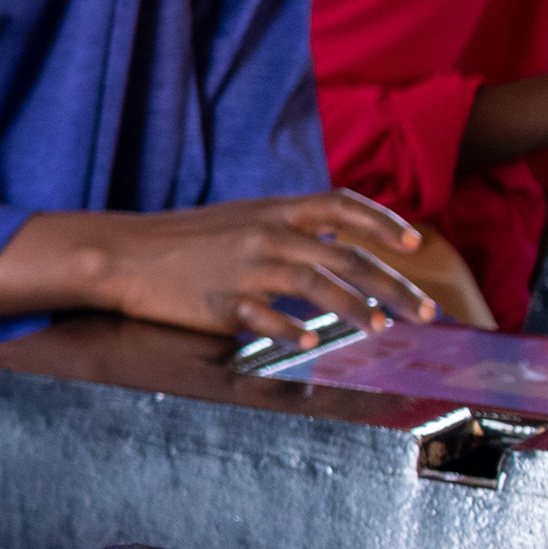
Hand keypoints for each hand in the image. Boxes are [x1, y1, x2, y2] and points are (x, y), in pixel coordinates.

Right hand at [71, 192, 441, 346]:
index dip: (382, 222)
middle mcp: (265, 235)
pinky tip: (313, 343)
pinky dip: (292, 331)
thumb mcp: (238, 218)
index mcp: (272, 210)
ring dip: (356, 308)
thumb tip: (334, 241)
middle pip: (344, 257)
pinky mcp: (220, 304)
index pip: (340, 205)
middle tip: (424, 312)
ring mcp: (244, 269)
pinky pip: (265, 318)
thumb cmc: (182, 240)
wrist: (123, 254)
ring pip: (316, 285)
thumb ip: (285, 226)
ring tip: (380, 329)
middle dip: (393, 285)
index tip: (415, 244)